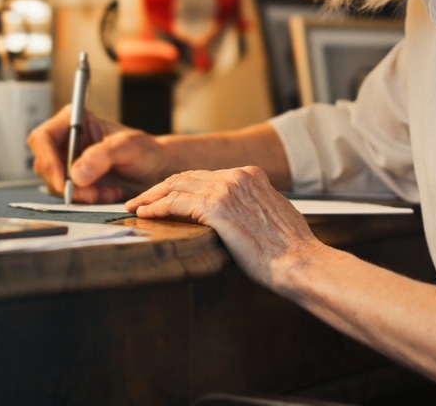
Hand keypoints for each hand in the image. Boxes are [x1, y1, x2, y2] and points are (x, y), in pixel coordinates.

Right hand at [27, 108, 167, 202]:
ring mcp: (68, 160)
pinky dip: (85, 199)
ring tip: (109, 192)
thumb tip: (76, 174)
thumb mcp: (129, 148)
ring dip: (79, 194)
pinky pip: (67, 194)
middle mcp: (67, 139)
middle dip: (65, 183)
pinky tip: (107, 194)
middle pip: (44, 163)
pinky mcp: (74, 179)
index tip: (63, 182)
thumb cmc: (146, 151)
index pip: (43, 137)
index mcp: (75, 120)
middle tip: (91, 194)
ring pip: (54, 183)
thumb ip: (102, 156)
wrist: (156, 170)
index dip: (47, 160)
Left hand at [125, 166, 322, 289]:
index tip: (165, 195)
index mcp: (251, 174)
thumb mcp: (273, 213)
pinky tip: (145, 214)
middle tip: (141, 199)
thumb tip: (239, 214)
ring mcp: (226, 188)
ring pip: (176, 185)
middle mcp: (238, 175)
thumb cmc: (289, 248)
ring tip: (136, 206)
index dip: (180, 185)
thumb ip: (253, 204)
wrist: (298, 260)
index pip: (205, 175)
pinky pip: (176, 202)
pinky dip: (157, 207)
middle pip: (187, 176)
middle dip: (160, 187)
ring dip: (152, 196)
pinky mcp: (217, 207)